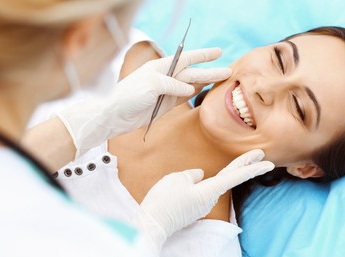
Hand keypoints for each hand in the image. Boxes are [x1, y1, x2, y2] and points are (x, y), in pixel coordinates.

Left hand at [56, 48, 230, 157]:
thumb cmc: (128, 96)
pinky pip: (185, 97)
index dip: (202, 56)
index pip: (185, 58)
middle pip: (192, 73)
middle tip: (228, 70)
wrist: (116, 116)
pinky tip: (206, 91)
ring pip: (191, 85)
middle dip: (210, 71)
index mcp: (160, 67)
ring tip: (222, 80)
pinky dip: (195, 94)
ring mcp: (167, 92)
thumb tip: (189, 89)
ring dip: (206, 83)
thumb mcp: (150, 85)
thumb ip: (172, 85)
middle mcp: (165, 77)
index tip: (218, 52)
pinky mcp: (166, 105)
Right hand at [132, 149, 274, 255]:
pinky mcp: (193, 208)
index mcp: (209, 190)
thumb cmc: (164, 200)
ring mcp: (202, 205)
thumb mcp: (177, 179)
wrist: (152, 224)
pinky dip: (200, 184)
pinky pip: (200, 190)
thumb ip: (192, 175)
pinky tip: (187, 184)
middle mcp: (210, 198)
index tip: (268, 162)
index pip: (236, 175)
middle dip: (247, 165)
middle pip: (231, 178)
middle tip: (261, 154)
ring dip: (216, 174)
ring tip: (192, 176)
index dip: (251, 166)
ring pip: (211, 184)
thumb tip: (199, 176)